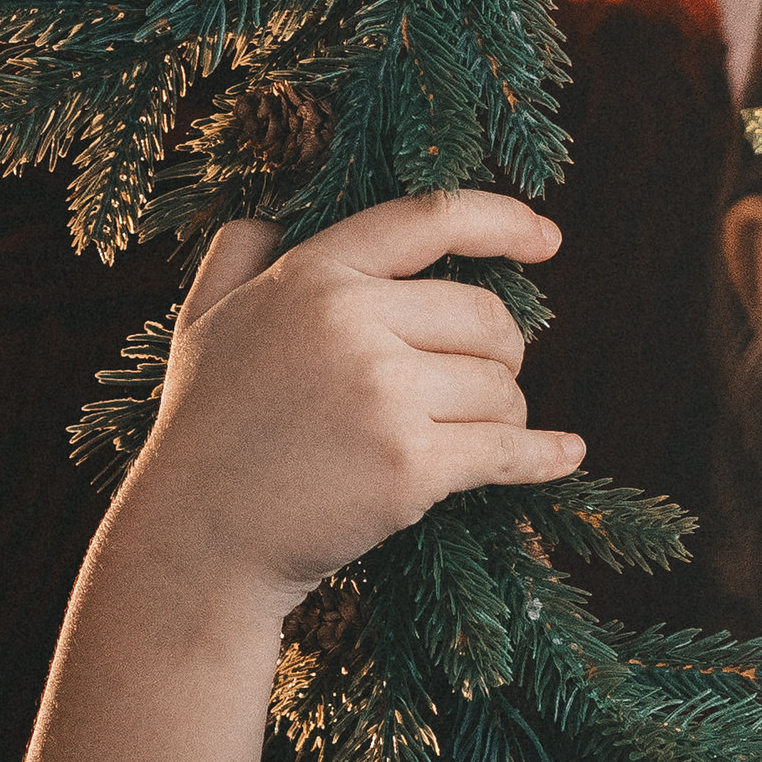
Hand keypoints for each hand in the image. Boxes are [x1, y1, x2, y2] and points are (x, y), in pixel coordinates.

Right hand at [112, 191, 584, 606]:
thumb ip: (238, 257)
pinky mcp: (408, 466)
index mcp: (312, 276)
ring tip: (447, 439)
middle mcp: (350, 323)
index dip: (503, 222)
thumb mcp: (202, 323)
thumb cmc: (207, 431)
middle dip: (498, 356)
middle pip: (488, 319)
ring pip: (502, 389)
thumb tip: (272, 216)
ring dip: (498, 417)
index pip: (430, 219)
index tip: (548, 240)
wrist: (195, 544)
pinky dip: (544, 457)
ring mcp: (381, 395)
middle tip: (468, 389)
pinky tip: (566, 455)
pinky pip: (508, 449)